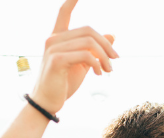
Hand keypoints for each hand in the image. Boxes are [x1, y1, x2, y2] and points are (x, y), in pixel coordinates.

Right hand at [29, 0, 118, 114]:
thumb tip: (112, 35)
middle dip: (106, 45)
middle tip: (115, 60)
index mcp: (58, 37)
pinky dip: (97, 64)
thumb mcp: (84, 64)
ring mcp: (53, 48)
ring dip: (104, 58)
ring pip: (89, 43)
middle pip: (88, 31)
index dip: (71, 1)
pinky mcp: (56, 60)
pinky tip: (99, 74)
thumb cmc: (64, 82)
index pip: (64, 12)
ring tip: (108, 71)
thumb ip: (95, 49)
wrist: (48, 101)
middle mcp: (53, 39)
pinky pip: (85, 55)